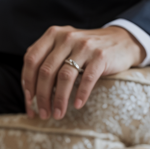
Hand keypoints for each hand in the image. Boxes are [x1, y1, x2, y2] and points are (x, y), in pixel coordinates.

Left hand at [22, 24, 145, 120]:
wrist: (122, 41)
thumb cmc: (86, 50)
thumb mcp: (64, 47)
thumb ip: (47, 60)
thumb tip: (29, 92)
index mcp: (52, 34)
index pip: (31, 60)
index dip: (27, 82)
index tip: (29, 102)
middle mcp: (65, 37)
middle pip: (45, 70)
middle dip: (41, 96)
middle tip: (43, 114)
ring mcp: (83, 46)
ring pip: (64, 76)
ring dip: (59, 99)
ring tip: (58, 114)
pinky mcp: (100, 56)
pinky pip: (87, 78)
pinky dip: (80, 94)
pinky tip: (77, 105)